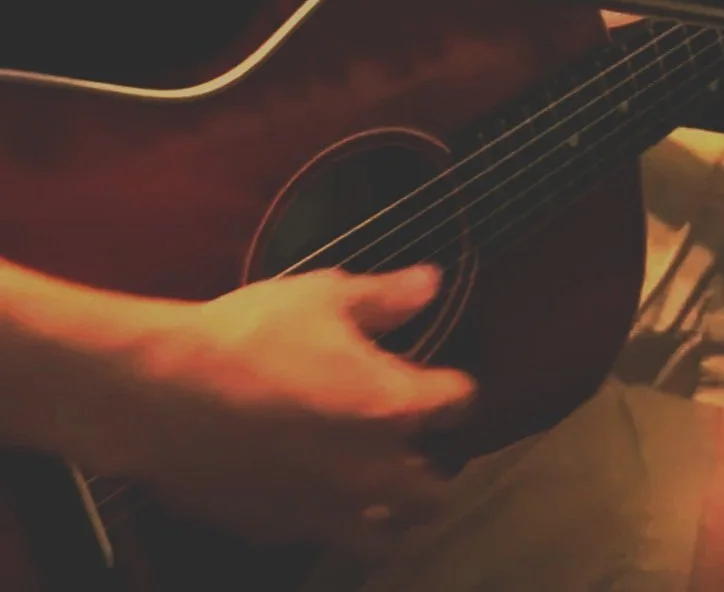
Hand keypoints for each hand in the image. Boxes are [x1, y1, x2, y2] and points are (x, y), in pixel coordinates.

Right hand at [91, 265, 474, 556]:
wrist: (168, 393)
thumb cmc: (254, 334)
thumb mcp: (324, 297)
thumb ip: (386, 297)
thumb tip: (434, 282)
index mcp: (393, 407)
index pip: (458, 404)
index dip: (454, 389)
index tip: (441, 380)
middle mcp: (371, 472)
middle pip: (432, 492)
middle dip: (431, 468)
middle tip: (409, 442)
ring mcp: (324, 511)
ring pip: (384, 537)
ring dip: (389, 514)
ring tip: (375, 488)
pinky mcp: (278, 530)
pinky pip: (319, 538)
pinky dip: (325, 521)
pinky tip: (308, 495)